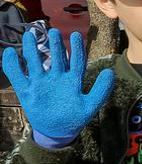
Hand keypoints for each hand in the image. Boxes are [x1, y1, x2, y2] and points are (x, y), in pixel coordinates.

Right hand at [0, 28, 113, 144]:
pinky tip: (9, 53)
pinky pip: (17, 76)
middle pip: (55, 57)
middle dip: (54, 44)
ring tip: (29, 36)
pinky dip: (12, 65)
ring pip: (35, 62)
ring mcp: (40, 83)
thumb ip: (101, 90)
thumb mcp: (91, 105)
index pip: (75, 60)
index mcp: (72, 80)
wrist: (58, 132)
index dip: (76, 48)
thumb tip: (110, 71)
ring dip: (31, 50)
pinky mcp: (27, 91)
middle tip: (53, 31)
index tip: (76, 34)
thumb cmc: (76, 118)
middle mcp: (56, 78)